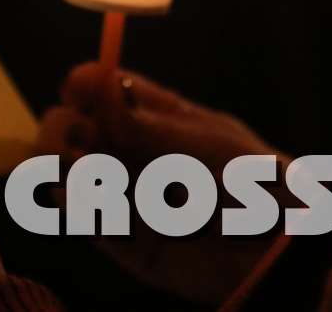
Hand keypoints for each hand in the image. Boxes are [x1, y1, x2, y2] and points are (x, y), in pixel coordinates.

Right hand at [36, 63, 285, 303]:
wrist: (275, 247)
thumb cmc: (254, 180)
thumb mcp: (206, 142)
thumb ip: (148, 122)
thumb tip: (98, 86)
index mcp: (152, 113)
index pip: (97, 85)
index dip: (81, 85)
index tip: (79, 91)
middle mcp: (127, 147)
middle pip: (65, 124)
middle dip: (61, 128)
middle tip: (85, 140)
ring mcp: (118, 190)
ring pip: (56, 168)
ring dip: (57, 165)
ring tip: (88, 173)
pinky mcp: (116, 236)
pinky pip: (75, 214)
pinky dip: (74, 205)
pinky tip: (102, 206)